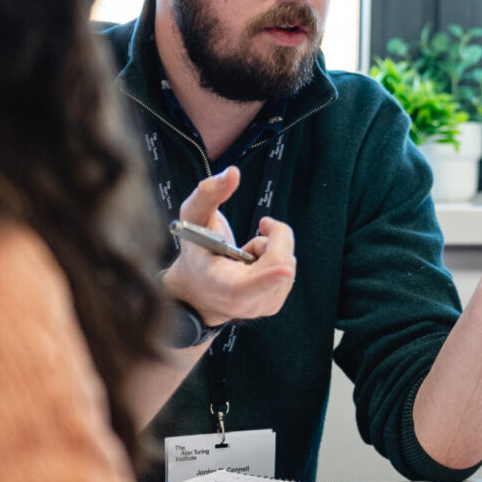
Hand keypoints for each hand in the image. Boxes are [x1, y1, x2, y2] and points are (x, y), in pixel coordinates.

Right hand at [162, 166, 295, 325]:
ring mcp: (260, 307)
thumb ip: (209, 193)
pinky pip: (290, 270)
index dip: (266, 277)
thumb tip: (233, 173)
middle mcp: (241, 302)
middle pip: (278, 262)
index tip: (283, 270)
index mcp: (217, 283)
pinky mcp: (273, 305)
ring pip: (287, 263)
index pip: (244, 286)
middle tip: (263, 225)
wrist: (197, 289)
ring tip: (247, 252)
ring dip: (273, 247)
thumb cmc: (195, 250)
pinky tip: (256, 263)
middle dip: (276, 236)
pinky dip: (277, 258)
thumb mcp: (192, 217)